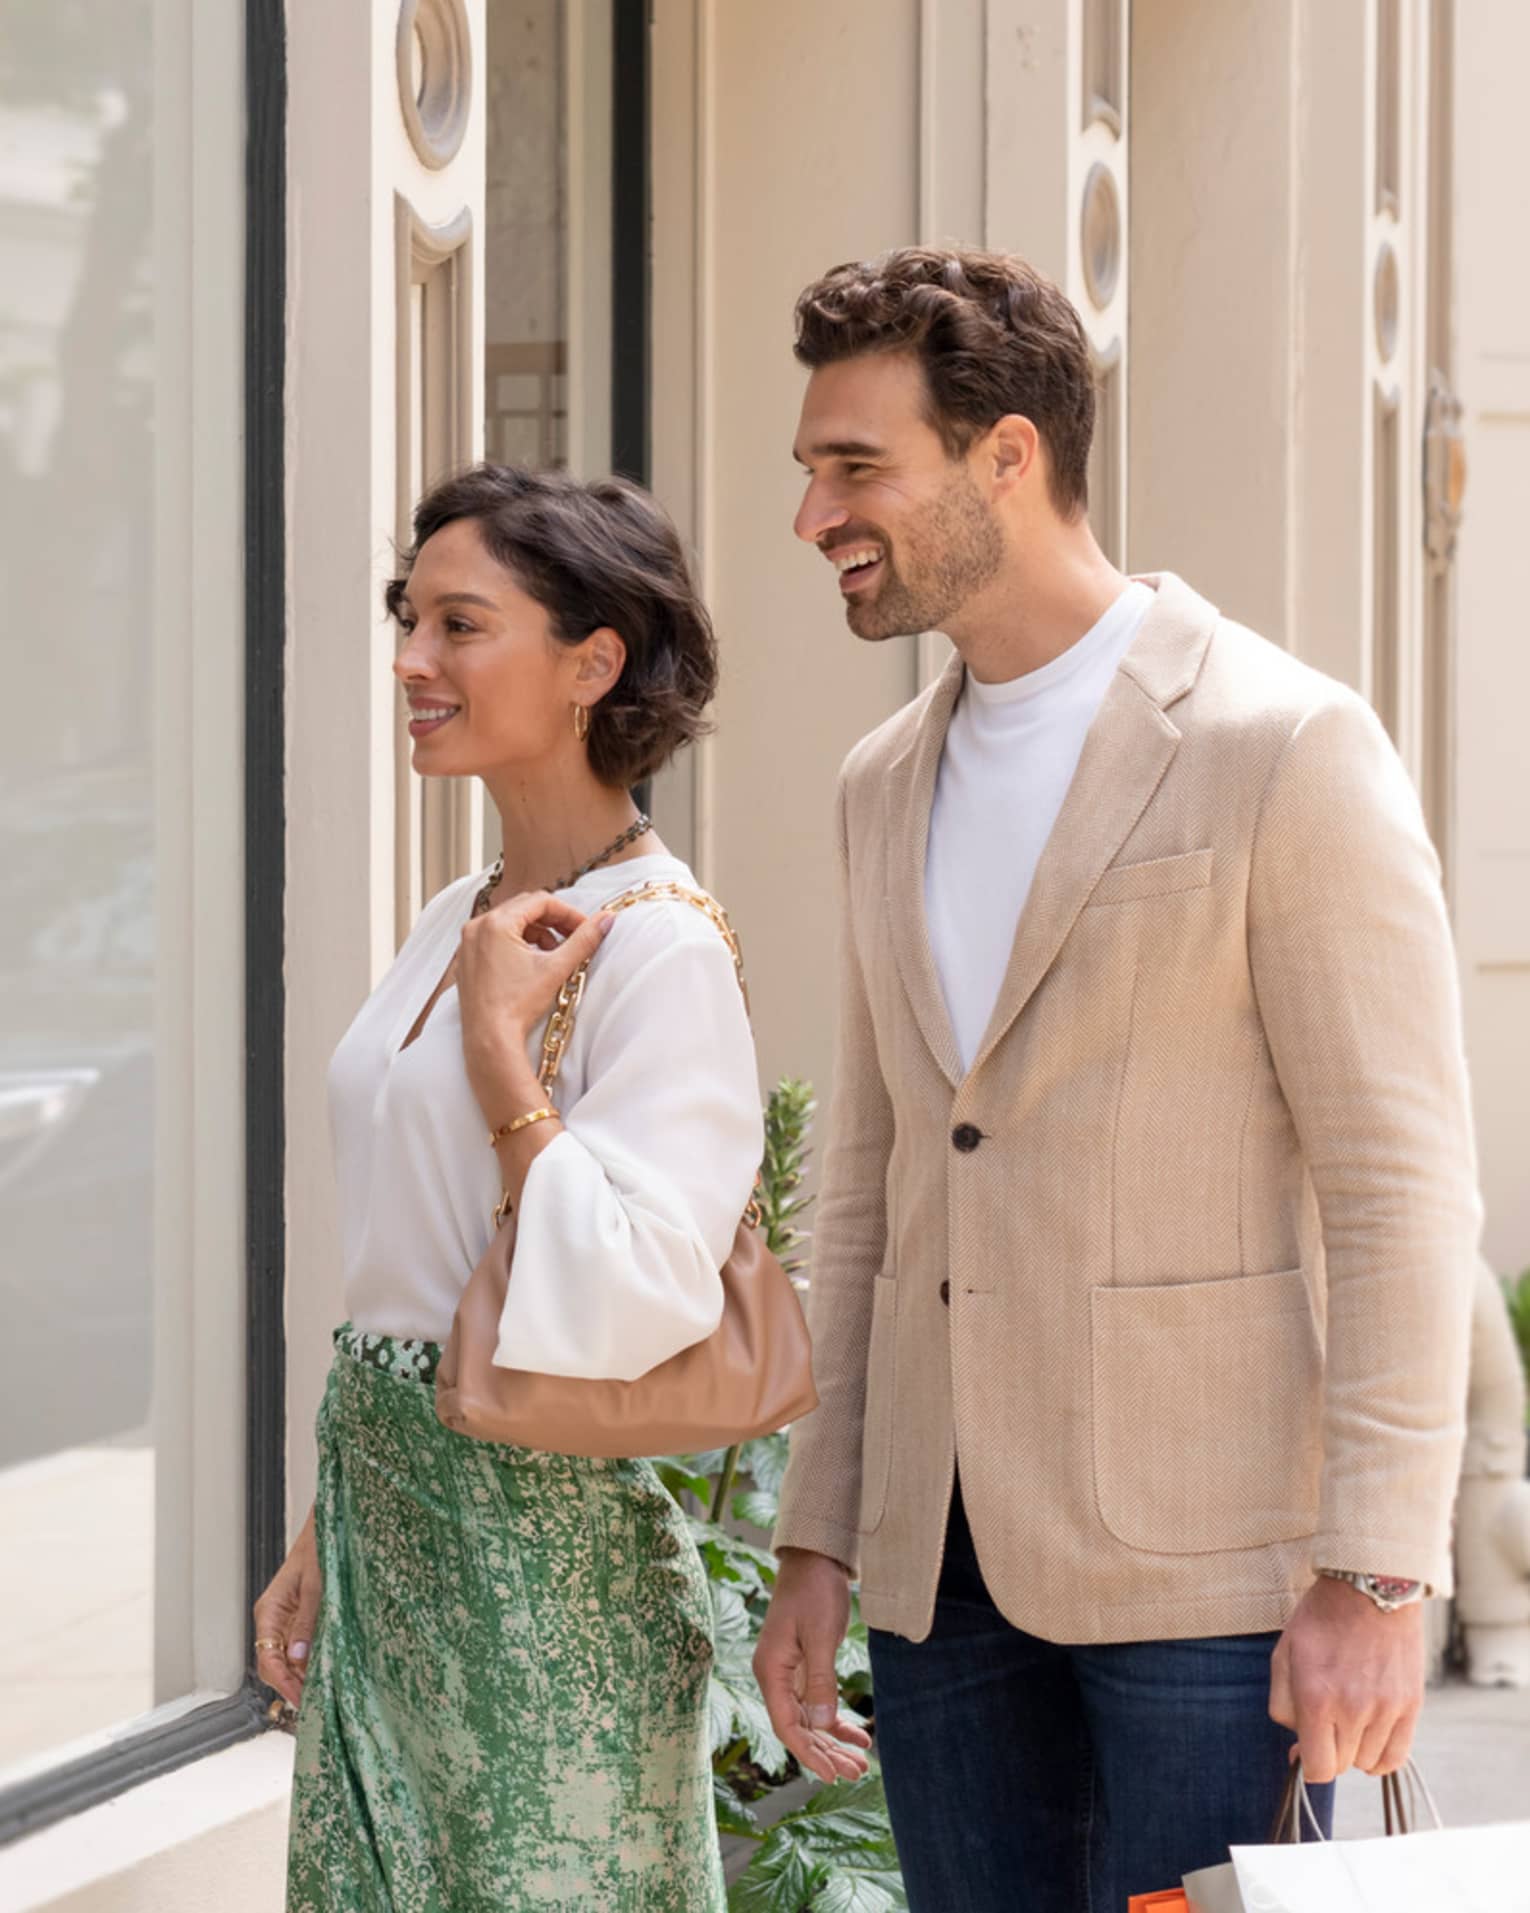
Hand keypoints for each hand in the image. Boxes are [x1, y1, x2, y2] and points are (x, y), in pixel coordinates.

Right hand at [253, 1505, 321, 1709]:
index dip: (283, 1683)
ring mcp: (287, 1618)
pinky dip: (309, 1660)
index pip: (267, 1660)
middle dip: (292, 1684)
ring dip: (301, 1674)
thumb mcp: (315, 1585)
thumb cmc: (320, 1546)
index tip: (301, 1698)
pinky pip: (299, 1645)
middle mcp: (274, 1617)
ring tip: (323, 1691)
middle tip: (316, 1702)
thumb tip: (297, 1658)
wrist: (332, 1524)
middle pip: (275, 1664)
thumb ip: (306, 1621)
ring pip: (287, 1658)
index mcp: (269, 1611)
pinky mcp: (301, 1615)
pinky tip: (325, 1669)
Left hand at [457, 890, 612, 1090]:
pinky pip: (495, 937)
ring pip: (510, 922)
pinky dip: (517, 942)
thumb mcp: (557, 968)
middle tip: (573, 938)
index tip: (584, 928)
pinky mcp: (467, 959)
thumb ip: (584, 940)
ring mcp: (468, 943)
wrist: (490, 1038)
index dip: (568, 913)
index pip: (540, 901)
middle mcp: (477, 927)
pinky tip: (532, 964)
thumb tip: (606, 920)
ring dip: (536, 932)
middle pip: (524, 908)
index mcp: (496, 923)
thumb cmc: (517, 1005)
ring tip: (554, 954)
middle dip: (552, 921)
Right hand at [754, 1550, 872, 1784]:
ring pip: (810, 1719)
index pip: (787, 1725)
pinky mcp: (804, 1666)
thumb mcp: (821, 1635)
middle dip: (826, 1753)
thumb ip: (821, 1681)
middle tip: (856, 1773)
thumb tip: (823, 1726)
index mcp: (771, 1670)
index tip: (832, 1775)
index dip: (809, 1754)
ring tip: (860, 1763)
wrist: (815, 1559)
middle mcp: (775, 1676)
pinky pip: (818, 1703)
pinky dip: (837, 1721)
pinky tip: (860, 1735)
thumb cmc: (814, 1591)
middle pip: (799, 1728)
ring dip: (833, 1741)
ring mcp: (789, 1672)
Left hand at [1269, 1576, 1424, 1780]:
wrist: (1370, 1588)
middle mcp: (1353, 1709)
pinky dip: (1381, 1756)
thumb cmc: (1321, 1619)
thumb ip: (1282, 1706)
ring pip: (1368, 1763)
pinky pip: (1397, 1757)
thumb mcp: (1283, 1654)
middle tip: (1325, 1723)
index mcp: (1316, 1697)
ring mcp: (1386, 1710)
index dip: (1308, 1764)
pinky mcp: (1411, 1706)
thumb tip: (1295, 1747)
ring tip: (1348, 1718)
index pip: (1318, 1768)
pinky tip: (1370, 1736)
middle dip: (1328, 1751)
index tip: (1304, 1750)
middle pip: (1342, 1766)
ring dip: (1355, 1750)